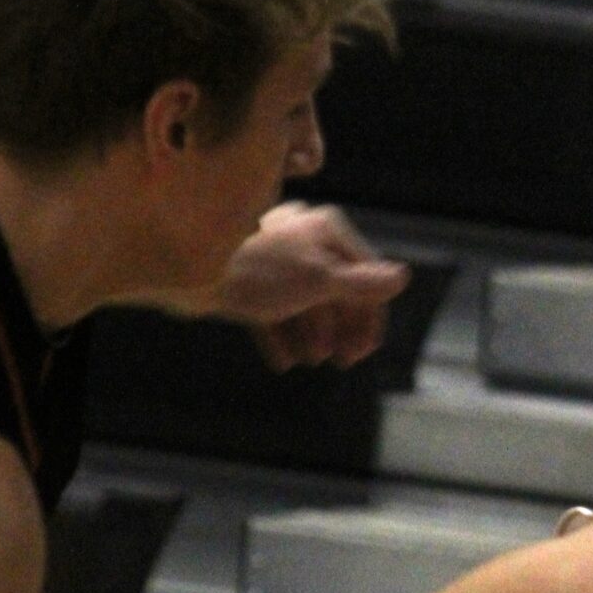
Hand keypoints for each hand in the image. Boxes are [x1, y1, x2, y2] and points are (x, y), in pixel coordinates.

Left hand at [215, 202, 409, 370]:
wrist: (190, 272)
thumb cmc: (259, 272)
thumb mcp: (320, 280)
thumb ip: (361, 282)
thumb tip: (403, 277)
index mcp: (327, 231)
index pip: (364, 278)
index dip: (367, 320)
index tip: (359, 354)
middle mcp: (304, 238)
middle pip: (335, 291)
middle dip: (337, 330)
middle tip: (337, 362)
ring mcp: (276, 258)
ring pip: (306, 302)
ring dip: (311, 335)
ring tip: (308, 360)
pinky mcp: (250, 275)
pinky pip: (274, 309)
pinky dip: (282, 335)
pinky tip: (283, 361)